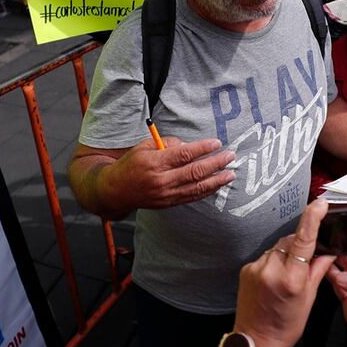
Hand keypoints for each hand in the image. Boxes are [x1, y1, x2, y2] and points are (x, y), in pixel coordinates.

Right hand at [101, 137, 236, 211]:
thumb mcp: (144, 147)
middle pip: (194, 172)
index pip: (183, 154)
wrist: (116, 191)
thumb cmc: (131, 164)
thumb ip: (167, 144)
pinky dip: (206, 191)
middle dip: (215, 164)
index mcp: (154, 162)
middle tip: (230, 156)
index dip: (202, 148)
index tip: (217, 143)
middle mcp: (161, 180)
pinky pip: (191, 197)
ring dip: (216, 181)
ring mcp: (166, 194)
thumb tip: (189, 146)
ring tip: (231, 174)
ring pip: (196, 188)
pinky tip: (217, 185)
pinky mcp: (168, 203)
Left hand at [234, 200, 335, 346]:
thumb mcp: (309, 298)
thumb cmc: (286, 325)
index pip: (303, 240)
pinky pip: (265, 257)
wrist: (257, 341)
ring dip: (285, 255)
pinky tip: (274, 280)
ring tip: (287, 278)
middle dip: (299, 247)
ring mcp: (256, 268)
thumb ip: (318, 270)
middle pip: (290, 241)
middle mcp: (271, 269)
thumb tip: (329, 249)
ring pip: (277, 248)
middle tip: (303, 267)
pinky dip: (273, 262)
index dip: (312, 218)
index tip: (319, 203)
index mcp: (291, 278)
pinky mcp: (246, 269)